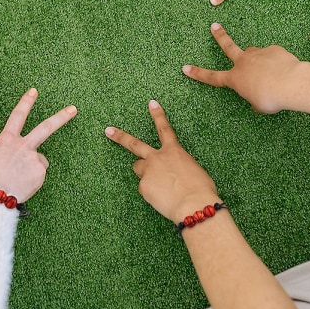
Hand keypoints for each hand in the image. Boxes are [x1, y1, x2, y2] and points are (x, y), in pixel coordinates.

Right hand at [0, 88, 76, 201]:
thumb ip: (4, 153)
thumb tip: (12, 159)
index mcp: (6, 140)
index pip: (17, 115)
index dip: (26, 102)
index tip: (34, 91)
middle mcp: (22, 146)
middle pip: (45, 128)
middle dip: (61, 117)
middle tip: (73, 109)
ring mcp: (33, 159)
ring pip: (39, 161)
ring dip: (32, 168)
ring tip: (17, 180)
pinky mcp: (40, 173)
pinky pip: (38, 176)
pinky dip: (31, 182)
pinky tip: (21, 187)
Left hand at [105, 100, 217, 223]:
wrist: (194, 204)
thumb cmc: (201, 190)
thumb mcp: (194, 171)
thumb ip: (179, 167)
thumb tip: (173, 173)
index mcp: (174, 151)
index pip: (164, 128)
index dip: (158, 115)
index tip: (151, 103)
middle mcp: (157, 157)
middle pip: (134, 144)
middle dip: (120, 137)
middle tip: (108, 130)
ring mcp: (148, 171)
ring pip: (139, 169)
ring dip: (145, 173)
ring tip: (159, 185)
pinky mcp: (143, 186)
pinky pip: (145, 189)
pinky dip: (152, 194)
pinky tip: (162, 199)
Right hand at [183, 23, 302, 113]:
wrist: (291, 83)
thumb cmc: (272, 97)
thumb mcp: (260, 105)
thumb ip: (254, 98)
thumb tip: (257, 95)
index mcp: (235, 78)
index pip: (212, 77)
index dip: (197, 73)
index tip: (185, 68)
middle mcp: (243, 62)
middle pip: (228, 46)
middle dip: (219, 36)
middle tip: (214, 26)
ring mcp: (258, 54)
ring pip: (254, 54)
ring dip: (258, 60)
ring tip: (271, 72)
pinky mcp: (273, 50)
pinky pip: (273, 57)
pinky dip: (277, 64)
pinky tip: (285, 71)